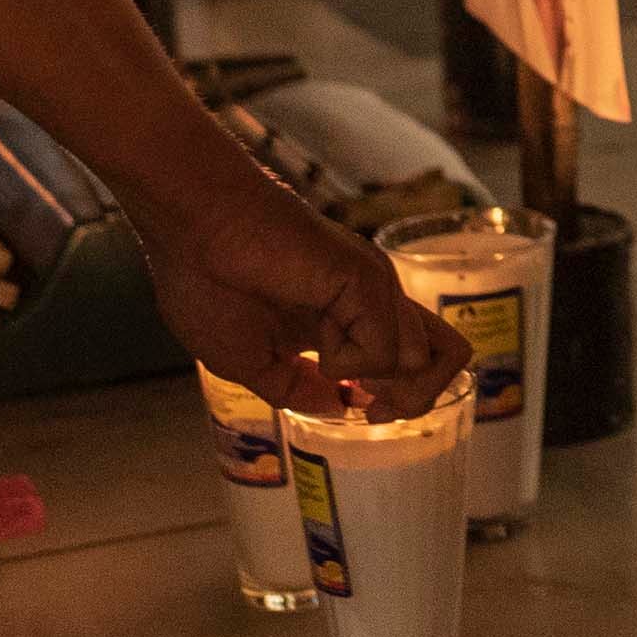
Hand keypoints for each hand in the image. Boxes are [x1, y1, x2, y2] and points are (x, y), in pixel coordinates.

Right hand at [144, 172, 474, 423]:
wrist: (192, 229)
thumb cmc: (205, 280)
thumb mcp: (250, 361)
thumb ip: (295, 387)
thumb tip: (336, 407)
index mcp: (348, 316)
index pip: (417, 358)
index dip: (402, 397)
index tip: (358, 407)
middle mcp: (373, 300)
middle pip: (445, 359)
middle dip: (411, 400)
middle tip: (365, 403)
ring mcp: (376, 288)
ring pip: (427, 361)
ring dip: (373, 380)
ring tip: (324, 357)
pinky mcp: (368, 281)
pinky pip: (383, 352)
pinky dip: (345, 364)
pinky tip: (312, 334)